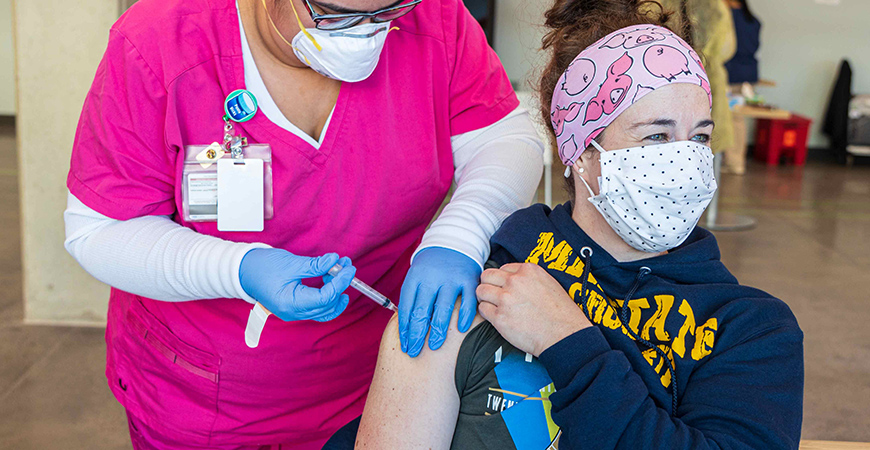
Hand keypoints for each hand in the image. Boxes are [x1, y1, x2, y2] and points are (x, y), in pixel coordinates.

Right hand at [239, 249, 355, 321]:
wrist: (243, 271)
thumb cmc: (262, 267)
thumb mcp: (291, 263)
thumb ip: (315, 265)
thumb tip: (335, 261)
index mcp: (291, 303)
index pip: (324, 297)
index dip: (340, 282)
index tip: (348, 267)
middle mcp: (293, 313)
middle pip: (327, 305)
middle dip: (340, 285)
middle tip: (346, 266)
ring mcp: (294, 312)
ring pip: (324, 310)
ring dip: (336, 291)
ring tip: (340, 271)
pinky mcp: (295, 308)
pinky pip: (317, 308)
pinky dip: (327, 296)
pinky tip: (332, 282)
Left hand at [399, 247, 481, 356]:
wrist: (453, 242)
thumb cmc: (431, 267)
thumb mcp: (417, 277)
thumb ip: (413, 298)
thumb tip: (407, 328)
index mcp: (416, 278)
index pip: (407, 307)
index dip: (405, 329)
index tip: (405, 345)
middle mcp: (432, 278)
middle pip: (422, 310)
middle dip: (417, 334)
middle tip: (414, 352)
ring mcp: (451, 278)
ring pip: (444, 308)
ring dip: (438, 330)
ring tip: (434, 346)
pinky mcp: (469, 279)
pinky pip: (468, 301)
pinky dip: (465, 316)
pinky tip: (460, 329)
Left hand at [476, 263, 590, 356]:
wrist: (564, 335)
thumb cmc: (561, 314)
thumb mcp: (549, 284)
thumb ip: (529, 279)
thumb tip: (514, 280)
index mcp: (528, 270)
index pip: (503, 268)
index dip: (502, 280)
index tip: (504, 288)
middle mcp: (515, 281)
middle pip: (487, 276)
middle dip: (488, 285)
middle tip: (493, 296)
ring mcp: (506, 299)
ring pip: (481, 291)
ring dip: (485, 299)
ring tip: (494, 307)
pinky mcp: (500, 317)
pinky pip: (482, 309)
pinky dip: (487, 314)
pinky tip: (497, 318)